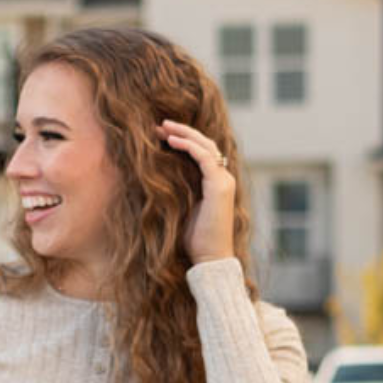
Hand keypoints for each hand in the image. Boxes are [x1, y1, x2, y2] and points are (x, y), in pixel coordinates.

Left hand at [157, 119, 235, 265]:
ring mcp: (224, 180)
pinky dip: (189, 146)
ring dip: (184, 134)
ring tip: (163, 127)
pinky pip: (205, 157)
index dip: (183, 140)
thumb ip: (178, 192)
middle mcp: (223, 178)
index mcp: (215, 183)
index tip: (161, 135)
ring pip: (206, 145)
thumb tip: (157, 181)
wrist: (210, 258)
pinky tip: (172, 141)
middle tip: (160, 124)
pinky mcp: (220, 186)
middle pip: (205, 144)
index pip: (202, 152)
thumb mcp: (183, 210)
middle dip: (182, 131)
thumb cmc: (195, 241)